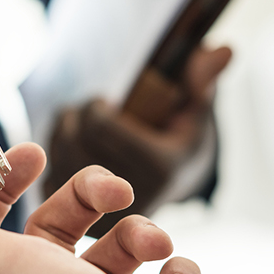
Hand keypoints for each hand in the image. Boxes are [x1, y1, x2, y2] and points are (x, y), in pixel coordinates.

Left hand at [46, 46, 231, 234]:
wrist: (170, 187)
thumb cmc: (181, 139)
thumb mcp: (195, 111)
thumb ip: (202, 80)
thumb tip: (224, 49)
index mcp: (160, 168)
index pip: (99, 124)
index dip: (94, 105)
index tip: (104, 102)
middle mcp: (132, 196)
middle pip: (74, 138)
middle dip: (76, 116)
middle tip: (87, 111)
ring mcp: (105, 215)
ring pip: (57, 157)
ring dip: (61, 133)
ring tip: (79, 126)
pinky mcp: (82, 224)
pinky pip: (49, 179)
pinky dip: (54, 159)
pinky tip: (69, 150)